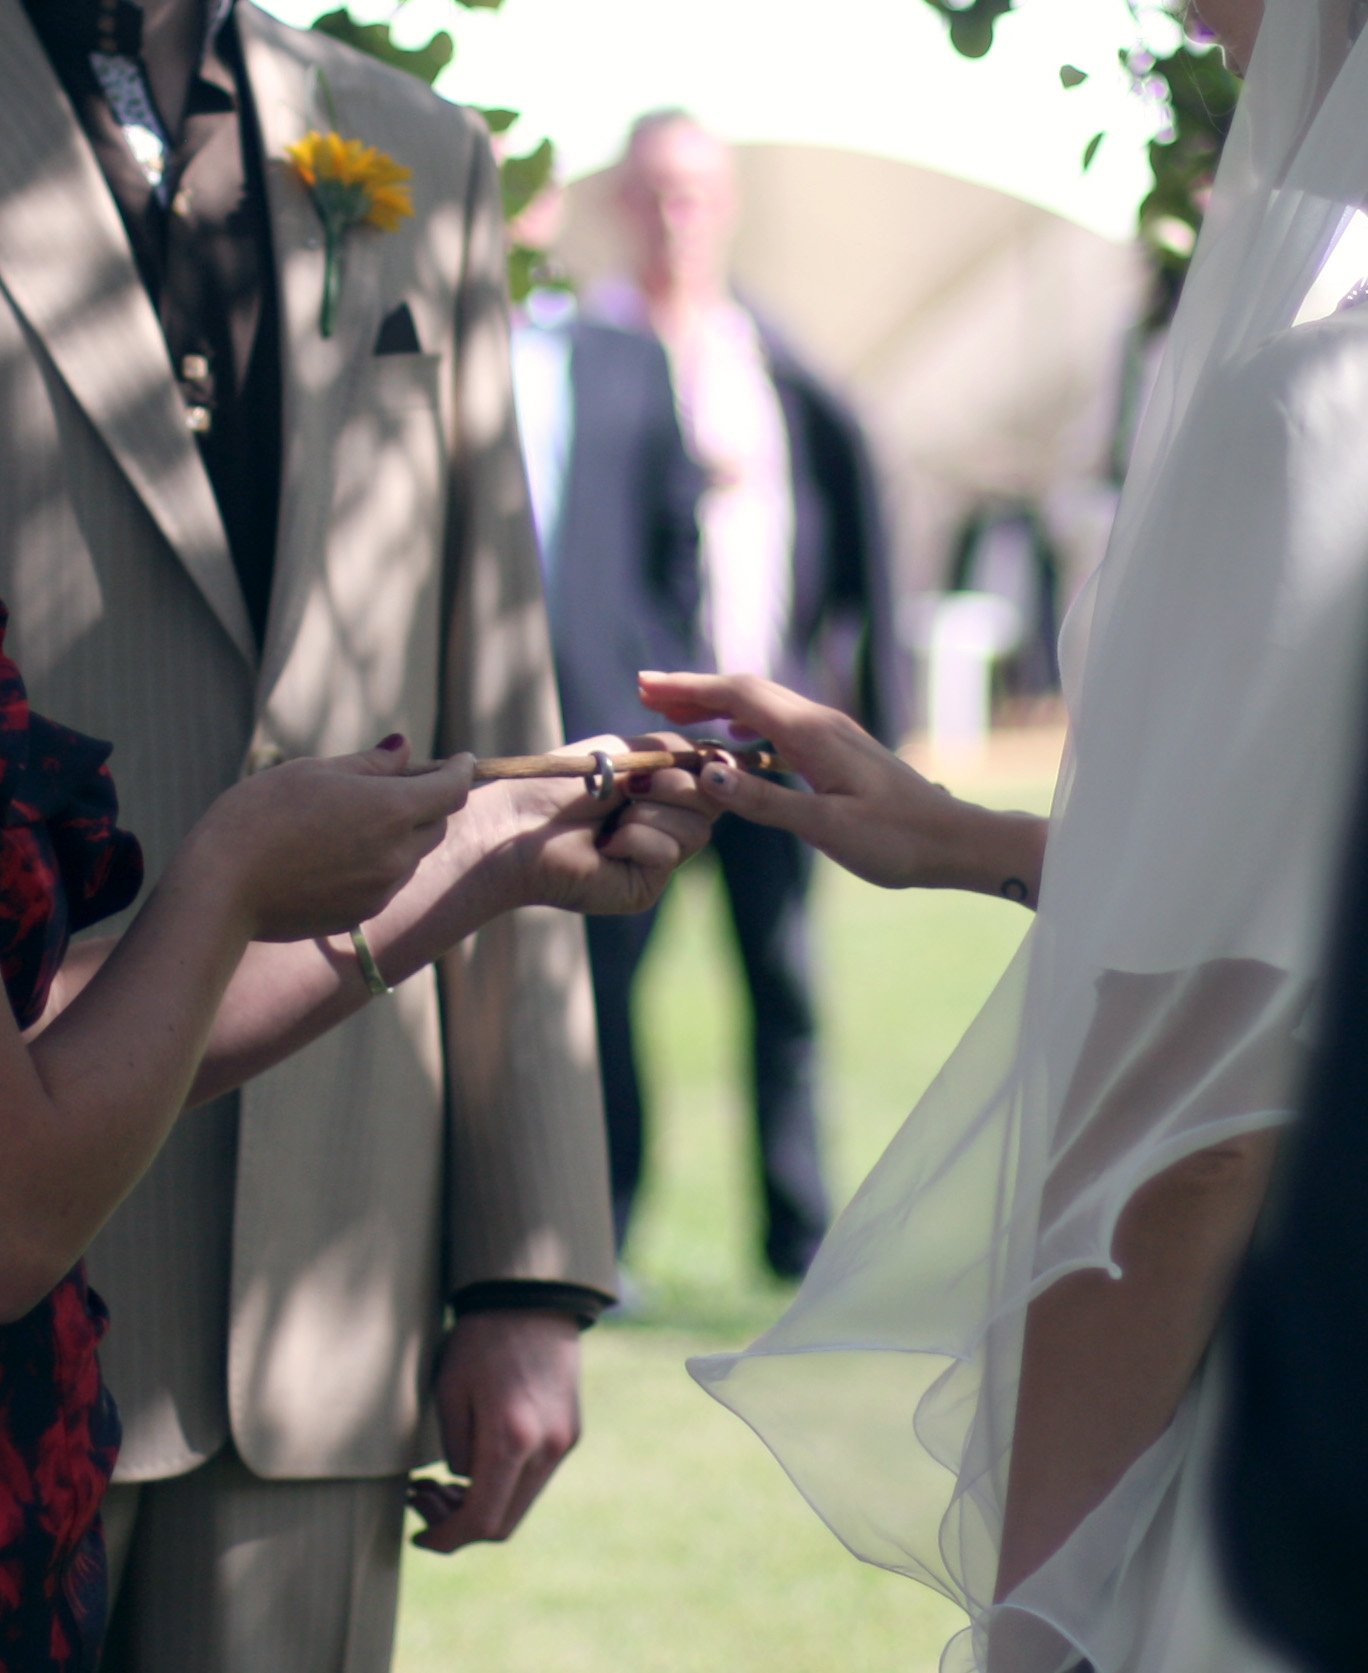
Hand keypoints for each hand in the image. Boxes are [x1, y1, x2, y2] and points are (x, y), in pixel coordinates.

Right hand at [185, 738, 474, 941]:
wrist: (220, 888)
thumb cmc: (259, 816)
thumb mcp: (314, 773)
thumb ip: (370, 764)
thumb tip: (404, 750)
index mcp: (392, 810)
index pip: (452, 789)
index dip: (460, 770)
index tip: (461, 760)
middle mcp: (397, 855)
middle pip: (436, 824)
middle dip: (428, 802)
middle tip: (397, 783)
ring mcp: (381, 890)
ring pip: (411, 856)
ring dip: (401, 835)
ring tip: (353, 819)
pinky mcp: (360, 915)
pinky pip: (385, 883)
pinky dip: (377, 864)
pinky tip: (335, 854)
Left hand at [408, 1310, 581, 1552]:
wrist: (532, 1299)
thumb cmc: (481, 1339)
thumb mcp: (450, 1393)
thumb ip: (457, 1453)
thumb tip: (464, 1485)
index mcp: (512, 1440)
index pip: (480, 1520)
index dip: (446, 1539)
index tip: (418, 1536)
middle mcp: (547, 1448)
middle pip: (504, 1523)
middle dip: (460, 1525)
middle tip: (424, 1501)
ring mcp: (564, 1441)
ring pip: (521, 1503)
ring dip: (482, 1505)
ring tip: (443, 1482)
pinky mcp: (570, 1431)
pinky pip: (535, 1476)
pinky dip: (505, 1484)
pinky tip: (478, 1463)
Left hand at [482, 734, 714, 915]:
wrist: (519, 822)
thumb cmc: (561, 783)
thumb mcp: (626, 752)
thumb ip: (676, 751)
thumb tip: (727, 758)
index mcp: (660, 792)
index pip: (711, 780)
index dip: (715, 769)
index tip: (708, 761)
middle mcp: (663, 826)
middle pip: (714, 803)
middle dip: (679, 785)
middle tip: (635, 785)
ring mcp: (655, 860)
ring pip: (696, 831)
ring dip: (652, 812)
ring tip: (612, 817)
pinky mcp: (645, 887)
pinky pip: (668, 854)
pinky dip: (637, 839)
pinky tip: (605, 845)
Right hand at [637, 672, 1047, 900]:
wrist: (953, 842)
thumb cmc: (897, 841)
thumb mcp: (826, 829)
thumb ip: (765, 800)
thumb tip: (709, 774)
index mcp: (813, 735)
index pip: (739, 695)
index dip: (689, 688)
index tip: (646, 685)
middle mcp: (820, 723)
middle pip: (746, 690)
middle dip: (694, 688)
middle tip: (645, 692)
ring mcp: (829, 734)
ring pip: (761, 704)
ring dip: (716, 703)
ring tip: (675, 713)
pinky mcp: (835, 751)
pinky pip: (777, 724)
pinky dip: (742, 721)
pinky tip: (729, 737)